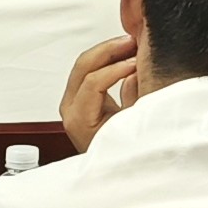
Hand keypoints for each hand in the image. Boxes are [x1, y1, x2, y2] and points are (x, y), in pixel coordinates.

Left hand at [59, 36, 140, 150]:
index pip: (93, 82)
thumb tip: (137, 72)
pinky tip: (124, 54)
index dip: (117, 68)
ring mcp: (72, 100)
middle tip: (133, 40)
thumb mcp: (132, 127)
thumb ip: (134, 98)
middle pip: (83, 65)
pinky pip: (88, 69)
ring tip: (131, 43)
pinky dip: (107, 59)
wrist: (111, 167)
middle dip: (109, 49)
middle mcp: (70, 107)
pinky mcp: (79, 96)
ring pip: (84, 64)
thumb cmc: (119, 154)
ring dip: (108, 51)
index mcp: (78, 118)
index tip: (138, 61)